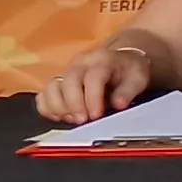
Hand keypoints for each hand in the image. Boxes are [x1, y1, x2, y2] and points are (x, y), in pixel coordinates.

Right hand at [39, 42, 158, 124]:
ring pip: (51, 88)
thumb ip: (128, 91)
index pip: (92, 77)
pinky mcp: (56, 83)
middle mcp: (80, 64)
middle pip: (68, 81)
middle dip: (74, 105)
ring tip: (73, 119)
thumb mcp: (138, 78)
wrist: (119, 61)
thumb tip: (118, 104)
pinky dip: (48, 108)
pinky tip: (61, 116)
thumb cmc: (128, 71)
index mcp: (101, 60)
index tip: (96, 116)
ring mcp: (65, 72)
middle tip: (83, 120)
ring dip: (59, 108)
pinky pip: (43, 96)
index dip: (92, 98)